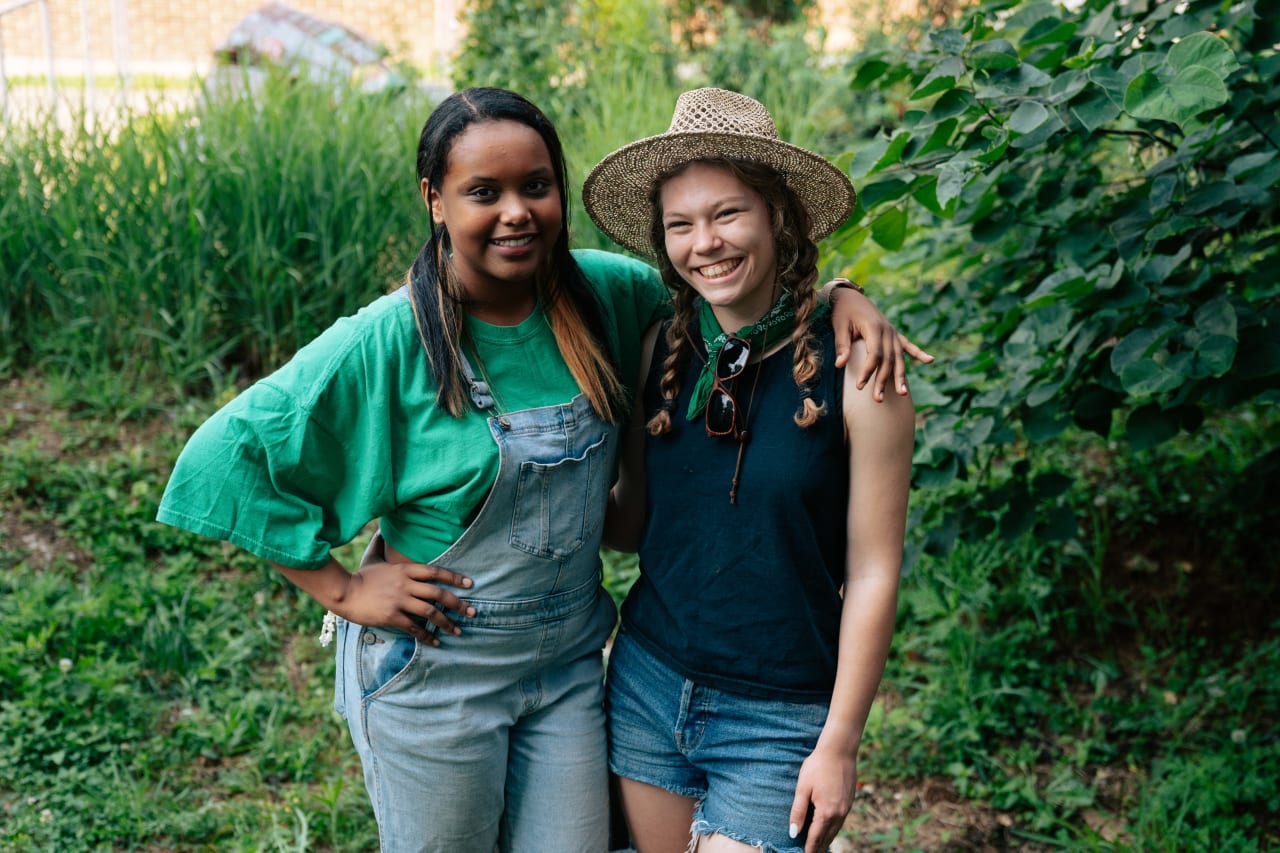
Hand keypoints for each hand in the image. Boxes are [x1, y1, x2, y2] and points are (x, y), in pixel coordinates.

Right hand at [344, 530, 474, 644]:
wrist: (343, 592)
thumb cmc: (359, 576)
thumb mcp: (372, 557)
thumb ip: (380, 544)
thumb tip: (380, 530)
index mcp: (405, 570)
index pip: (435, 572)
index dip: (454, 578)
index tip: (469, 584)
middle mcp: (406, 584)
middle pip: (438, 593)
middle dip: (458, 604)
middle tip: (471, 612)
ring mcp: (399, 601)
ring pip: (430, 612)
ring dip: (447, 622)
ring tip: (458, 630)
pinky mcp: (391, 616)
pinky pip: (414, 628)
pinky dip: (427, 635)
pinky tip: (436, 641)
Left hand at [788, 745, 856, 852]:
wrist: (839, 750)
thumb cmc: (817, 766)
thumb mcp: (802, 788)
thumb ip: (798, 812)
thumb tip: (794, 833)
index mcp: (826, 812)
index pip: (816, 837)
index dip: (809, 849)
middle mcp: (839, 814)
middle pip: (827, 837)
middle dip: (818, 848)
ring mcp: (846, 808)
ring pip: (835, 831)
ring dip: (826, 840)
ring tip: (818, 847)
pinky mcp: (850, 802)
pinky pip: (840, 822)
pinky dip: (833, 830)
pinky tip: (828, 830)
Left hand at [828, 284, 933, 401]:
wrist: (851, 296)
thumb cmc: (843, 312)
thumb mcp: (839, 326)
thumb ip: (842, 345)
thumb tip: (839, 365)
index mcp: (874, 328)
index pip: (874, 355)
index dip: (868, 371)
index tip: (859, 386)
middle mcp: (887, 331)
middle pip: (888, 360)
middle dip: (883, 381)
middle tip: (877, 400)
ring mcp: (892, 332)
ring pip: (899, 357)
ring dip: (900, 376)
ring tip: (902, 394)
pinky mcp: (894, 333)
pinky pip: (908, 345)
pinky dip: (919, 353)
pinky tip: (930, 360)